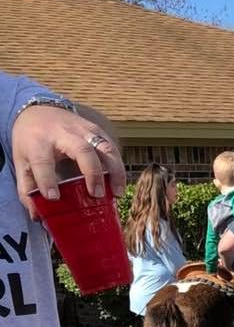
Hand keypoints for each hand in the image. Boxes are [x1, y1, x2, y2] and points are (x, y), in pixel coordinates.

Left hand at [12, 102, 125, 219]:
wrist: (38, 112)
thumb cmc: (31, 141)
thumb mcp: (21, 161)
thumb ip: (27, 187)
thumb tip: (37, 215)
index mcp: (38, 141)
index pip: (43, 160)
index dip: (47, 179)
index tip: (53, 197)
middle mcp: (63, 132)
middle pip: (82, 150)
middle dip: (92, 173)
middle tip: (96, 195)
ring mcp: (83, 129)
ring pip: (104, 147)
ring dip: (114, 171)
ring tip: (116, 192)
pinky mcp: (96, 130)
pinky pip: (112, 147)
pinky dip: (118, 166)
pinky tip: (118, 183)